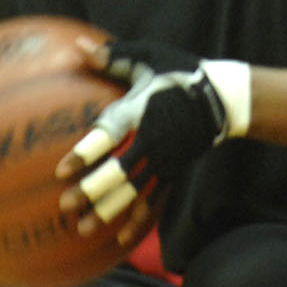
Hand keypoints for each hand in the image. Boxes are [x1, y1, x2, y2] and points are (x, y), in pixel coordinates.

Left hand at [56, 38, 251, 233]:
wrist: (224, 98)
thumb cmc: (178, 71)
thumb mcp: (147, 57)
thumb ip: (112, 56)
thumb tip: (77, 48)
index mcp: (140, 111)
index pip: (110, 134)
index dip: (87, 152)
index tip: (63, 170)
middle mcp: (153, 140)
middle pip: (121, 172)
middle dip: (94, 191)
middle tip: (66, 206)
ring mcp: (165, 159)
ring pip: (136, 192)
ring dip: (109, 212)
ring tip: (83, 229)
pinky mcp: (173, 170)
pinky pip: (155, 200)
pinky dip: (138, 219)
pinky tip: (120, 238)